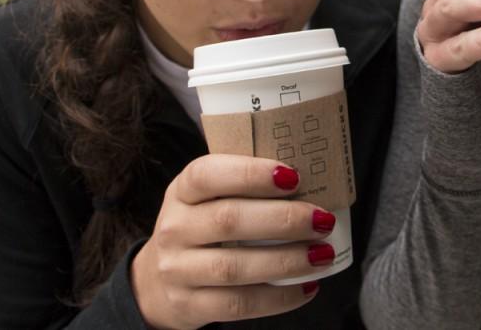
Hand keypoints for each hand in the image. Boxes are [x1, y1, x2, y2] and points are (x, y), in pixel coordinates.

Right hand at [131, 155, 335, 328]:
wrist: (158, 281)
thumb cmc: (202, 227)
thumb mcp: (209, 198)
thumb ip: (245, 187)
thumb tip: (313, 182)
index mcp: (183, 190)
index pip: (208, 174)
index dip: (251, 174)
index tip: (293, 177)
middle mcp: (175, 228)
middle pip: (229, 221)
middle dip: (283, 219)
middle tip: (322, 219)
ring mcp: (177, 270)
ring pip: (234, 267)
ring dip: (286, 261)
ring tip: (322, 254)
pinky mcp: (189, 306)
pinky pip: (238, 304)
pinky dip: (278, 298)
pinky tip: (307, 287)